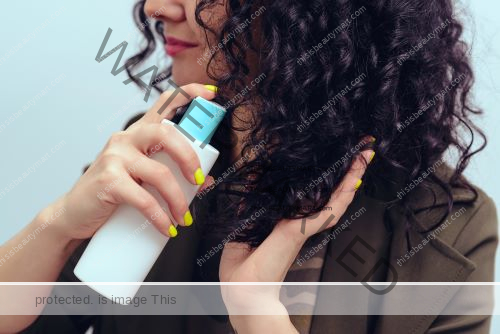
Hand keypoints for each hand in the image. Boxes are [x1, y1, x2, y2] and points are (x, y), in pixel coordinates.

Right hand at [47, 84, 215, 241]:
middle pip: (167, 134)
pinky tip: (168, 228)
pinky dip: (160, 217)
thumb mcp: (144, 179)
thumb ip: (172, 174)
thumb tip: (206, 180)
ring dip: (179, 200)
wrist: (75, 213)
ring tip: (184, 218)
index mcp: (139, 133)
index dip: (188, 93)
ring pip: (160, 173)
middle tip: (199, 180)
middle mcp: (127, 138)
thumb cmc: (114, 192)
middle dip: (190, 158)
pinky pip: (144, 199)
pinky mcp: (109, 180)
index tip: (211, 95)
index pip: (164, 103)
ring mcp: (115, 157)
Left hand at [219, 148, 373, 332]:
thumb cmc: (242, 268)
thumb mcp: (243, 224)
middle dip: (344, 172)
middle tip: (358, 150)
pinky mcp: (302, 231)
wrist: (242, 292)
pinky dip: (344, 192)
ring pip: (335, 198)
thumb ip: (252, 202)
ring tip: (363, 154)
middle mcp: (300, 223)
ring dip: (350, 175)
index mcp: (287, 223)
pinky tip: (355, 176)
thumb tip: (254, 177)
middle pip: (328, 193)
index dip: (322, 177)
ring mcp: (304, 227)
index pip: (309, 195)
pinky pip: (329, 210)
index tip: (329, 159)